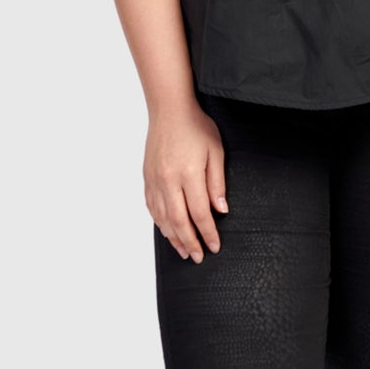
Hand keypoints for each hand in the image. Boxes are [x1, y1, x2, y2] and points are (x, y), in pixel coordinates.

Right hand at [146, 103, 227, 262]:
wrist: (169, 111)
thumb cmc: (196, 127)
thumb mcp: (216, 151)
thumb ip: (217, 182)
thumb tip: (221, 210)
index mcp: (189, 173)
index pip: (200, 213)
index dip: (208, 232)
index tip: (215, 246)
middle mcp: (169, 180)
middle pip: (179, 221)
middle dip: (190, 242)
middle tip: (198, 257)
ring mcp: (155, 180)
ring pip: (163, 218)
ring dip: (173, 237)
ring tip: (183, 251)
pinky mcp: (147, 178)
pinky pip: (152, 207)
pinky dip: (160, 223)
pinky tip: (168, 232)